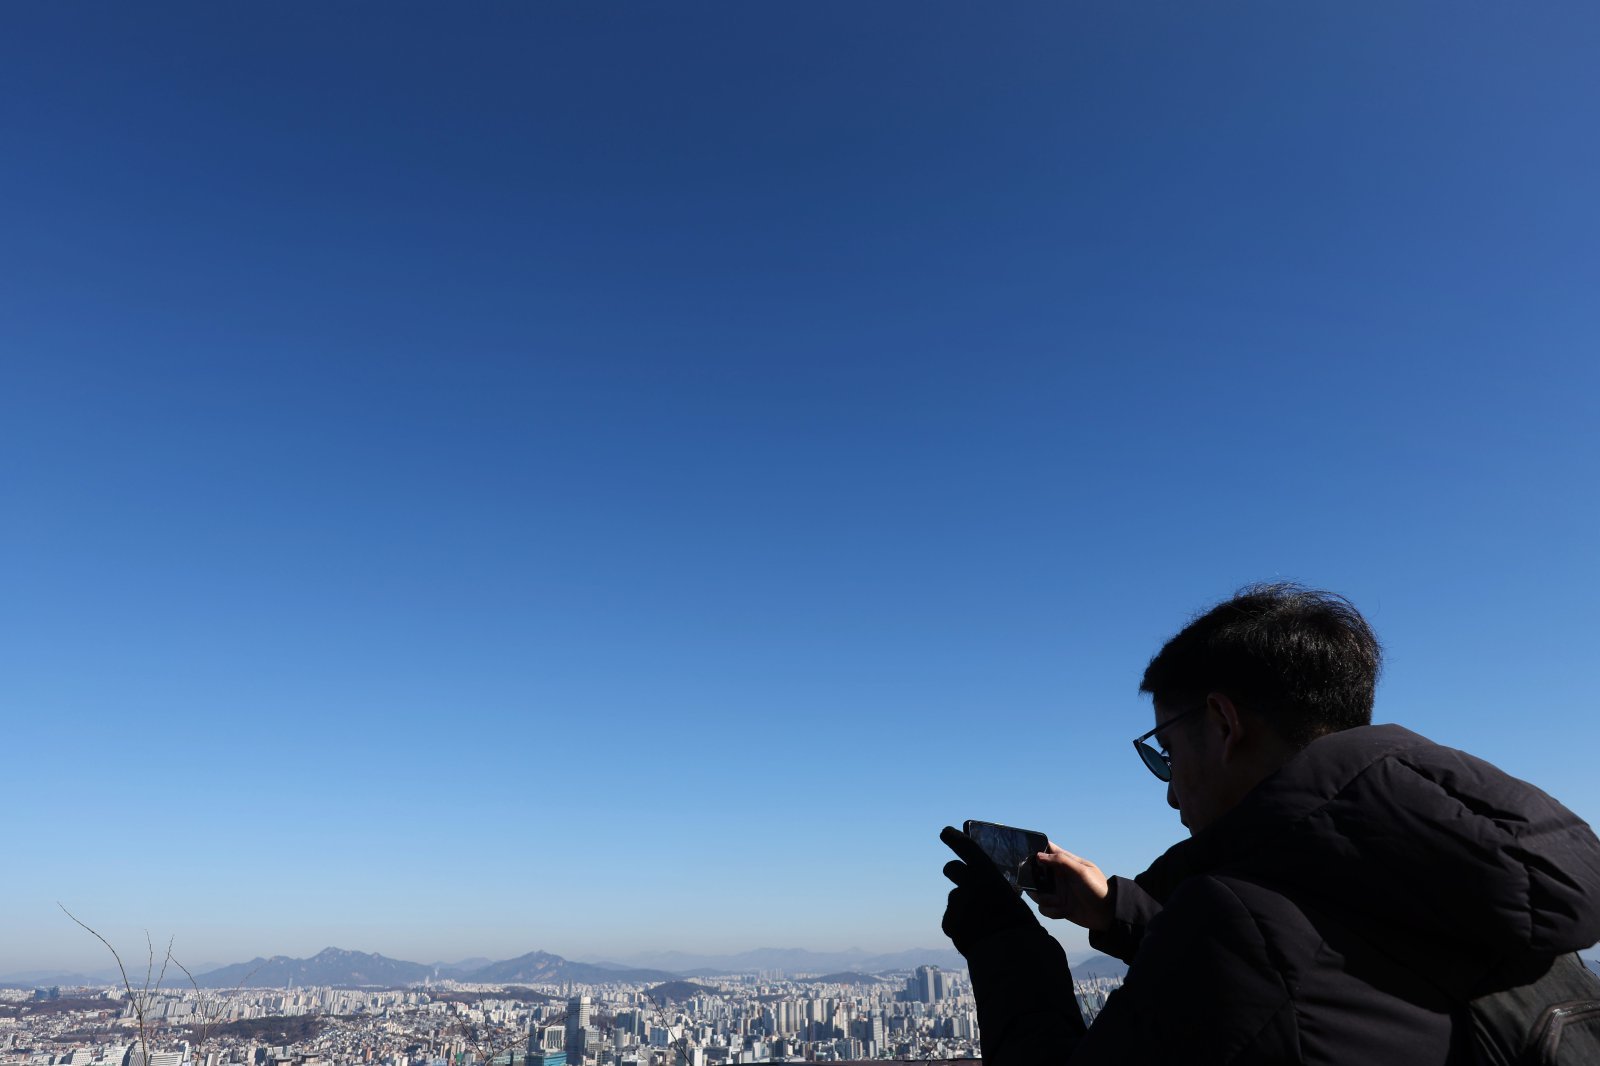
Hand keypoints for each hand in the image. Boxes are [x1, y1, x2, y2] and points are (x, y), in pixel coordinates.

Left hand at [940, 826, 1038, 954]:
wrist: (1012, 956)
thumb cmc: (1020, 927)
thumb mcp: (1011, 899)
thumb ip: (993, 889)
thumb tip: (985, 890)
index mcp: (987, 874)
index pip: (967, 847)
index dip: (955, 838)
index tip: (945, 832)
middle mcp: (968, 884)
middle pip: (952, 868)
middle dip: (956, 872)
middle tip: (964, 882)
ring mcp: (956, 904)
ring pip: (954, 899)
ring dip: (962, 905)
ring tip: (981, 923)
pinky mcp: (949, 923)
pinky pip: (950, 920)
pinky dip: (959, 925)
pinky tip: (974, 935)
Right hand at [1027, 842, 1111, 930]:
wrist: (1108, 914)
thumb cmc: (1097, 888)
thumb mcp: (1081, 871)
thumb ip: (1061, 860)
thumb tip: (1039, 855)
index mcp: (1065, 863)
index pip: (1047, 850)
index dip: (1036, 850)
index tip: (1030, 858)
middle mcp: (1059, 876)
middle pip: (1036, 874)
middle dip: (1036, 882)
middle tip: (1043, 887)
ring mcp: (1058, 892)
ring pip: (1038, 893)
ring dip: (1045, 899)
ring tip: (1059, 901)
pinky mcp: (1058, 907)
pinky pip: (1044, 909)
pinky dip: (1052, 911)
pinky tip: (1065, 911)